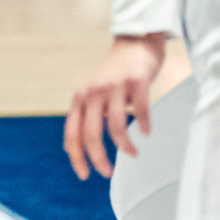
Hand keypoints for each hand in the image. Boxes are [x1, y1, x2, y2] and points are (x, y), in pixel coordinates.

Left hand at [63, 33, 166, 179]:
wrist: (135, 43)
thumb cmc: (116, 76)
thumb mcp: (94, 94)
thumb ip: (87, 116)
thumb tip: (77, 149)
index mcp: (80, 98)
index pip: (72, 134)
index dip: (76, 157)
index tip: (84, 175)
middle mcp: (93, 92)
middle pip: (91, 134)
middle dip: (99, 158)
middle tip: (107, 172)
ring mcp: (115, 86)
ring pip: (116, 127)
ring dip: (125, 146)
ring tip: (133, 154)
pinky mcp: (136, 81)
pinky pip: (140, 110)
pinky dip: (144, 125)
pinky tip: (147, 133)